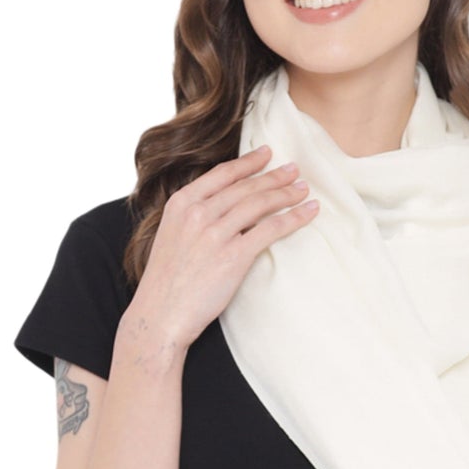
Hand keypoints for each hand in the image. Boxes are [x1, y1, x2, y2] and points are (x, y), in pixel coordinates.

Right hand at [129, 145, 318, 351]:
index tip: (266, 154)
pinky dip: (293, 218)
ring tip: (303, 189)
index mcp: (181, 203)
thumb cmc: (166, 283)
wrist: (161, 315)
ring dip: (286, 193)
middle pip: (245, 187)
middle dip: (274, 176)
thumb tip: (222, 208)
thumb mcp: (171, 236)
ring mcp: (216, 233)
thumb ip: (193, 217)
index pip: (222, 174)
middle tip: (294, 169)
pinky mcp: (234, 256)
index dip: (248, 162)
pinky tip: (308, 212)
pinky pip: (270, 229)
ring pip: (260, 203)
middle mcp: (198, 213)